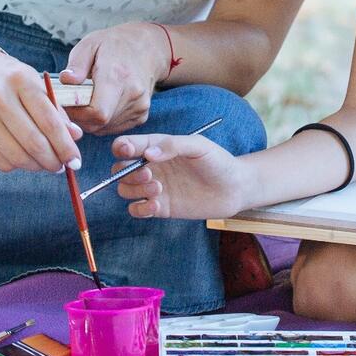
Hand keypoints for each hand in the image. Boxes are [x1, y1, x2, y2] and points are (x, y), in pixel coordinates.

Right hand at [0, 44, 84, 173]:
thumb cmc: (3, 75)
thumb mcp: (31, 80)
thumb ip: (53, 108)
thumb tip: (75, 136)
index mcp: (21, 81)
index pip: (50, 122)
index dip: (66, 147)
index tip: (75, 161)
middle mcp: (0, 99)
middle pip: (34, 143)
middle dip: (53, 161)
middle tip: (61, 166)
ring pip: (17, 157)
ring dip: (36, 167)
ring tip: (43, 164)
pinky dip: (15, 165)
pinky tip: (22, 159)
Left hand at [59, 22, 170, 133]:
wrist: (148, 48)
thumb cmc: (114, 45)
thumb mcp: (90, 44)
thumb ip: (77, 64)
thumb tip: (66, 80)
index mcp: (118, 75)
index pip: (97, 112)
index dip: (77, 113)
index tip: (66, 102)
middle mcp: (133, 94)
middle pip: (98, 122)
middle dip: (80, 116)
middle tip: (73, 100)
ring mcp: (139, 107)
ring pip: (104, 128)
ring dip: (89, 119)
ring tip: (88, 98)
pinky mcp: (141, 116)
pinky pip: (113, 128)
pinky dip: (101, 122)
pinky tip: (101, 103)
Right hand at [109, 133, 248, 219]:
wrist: (234, 188)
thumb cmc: (217, 162)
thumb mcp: (198, 146)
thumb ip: (173, 145)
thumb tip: (147, 153)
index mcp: (158, 148)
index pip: (128, 145)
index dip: (122, 147)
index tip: (127, 151)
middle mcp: (152, 167)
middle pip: (120, 169)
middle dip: (126, 172)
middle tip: (149, 174)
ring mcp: (155, 188)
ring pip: (125, 190)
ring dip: (134, 190)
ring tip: (158, 189)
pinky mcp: (161, 207)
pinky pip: (136, 210)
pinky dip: (140, 209)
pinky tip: (157, 205)